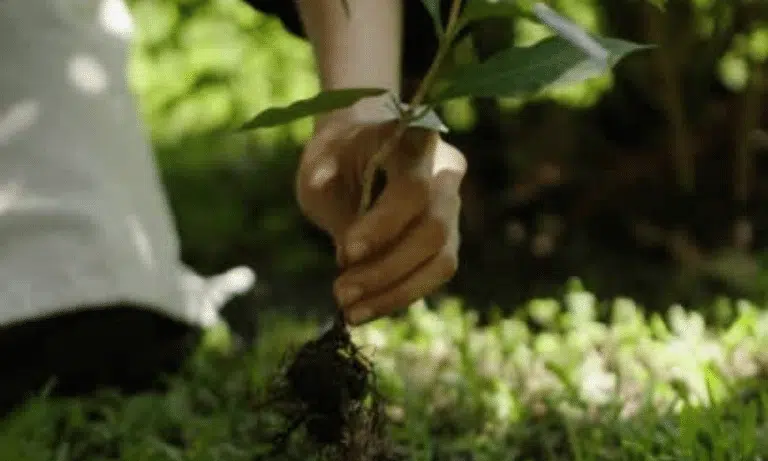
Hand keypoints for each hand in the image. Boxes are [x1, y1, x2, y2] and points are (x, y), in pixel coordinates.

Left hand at [296, 113, 466, 325]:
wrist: (361, 142)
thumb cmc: (337, 154)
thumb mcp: (319, 167)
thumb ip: (332, 202)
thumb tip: (348, 258)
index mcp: (414, 142)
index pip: (412, 188)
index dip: (384, 226)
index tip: (346, 254)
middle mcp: (445, 172)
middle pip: (434, 230)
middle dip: (386, 269)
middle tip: (340, 293)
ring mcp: (452, 205)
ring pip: (442, 259)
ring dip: (395, 292)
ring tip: (350, 311)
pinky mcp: (448, 236)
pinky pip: (435, 272)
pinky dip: (400, 294)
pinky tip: (364, 309)